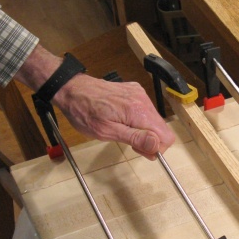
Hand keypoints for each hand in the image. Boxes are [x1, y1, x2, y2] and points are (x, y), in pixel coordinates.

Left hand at [15, 45, 174, 158]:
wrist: (71, 89)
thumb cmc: (84, 113)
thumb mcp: (107, 132)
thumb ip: (135, 138)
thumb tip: (157, 146)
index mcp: (138, 111)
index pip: (166, 136)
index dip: (155, 148)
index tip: (138, 149)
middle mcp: (143, 100)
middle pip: (162, 128)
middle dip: (149, 140)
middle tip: (129, 143)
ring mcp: (140, 94)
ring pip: (154, 120)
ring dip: (143, 130)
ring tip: (123, 130)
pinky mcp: (135, 91)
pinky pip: (145, 110)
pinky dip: (138, 119)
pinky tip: (122, 119)